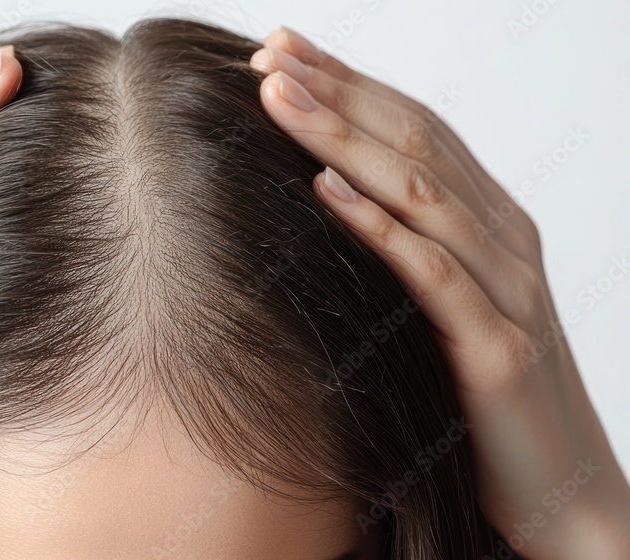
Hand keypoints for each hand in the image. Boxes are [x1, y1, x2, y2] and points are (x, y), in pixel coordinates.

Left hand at [250, 26, 629, 559]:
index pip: (414, 130)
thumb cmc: (479, 396)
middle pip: (416, 142)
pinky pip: (433, 275)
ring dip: (346, 139)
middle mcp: (503, 241)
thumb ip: (404, 248)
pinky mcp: (497, 350)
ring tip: (280, 97)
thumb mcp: (441, 306)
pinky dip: (378, 228)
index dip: (349, 84)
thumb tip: (320, 194)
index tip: (279, 51)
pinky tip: (325, 192)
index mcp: (489, 224)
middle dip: (339, 91)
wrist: (559, 490)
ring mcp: (506, 291)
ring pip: (422, 192)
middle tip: (269, 53)